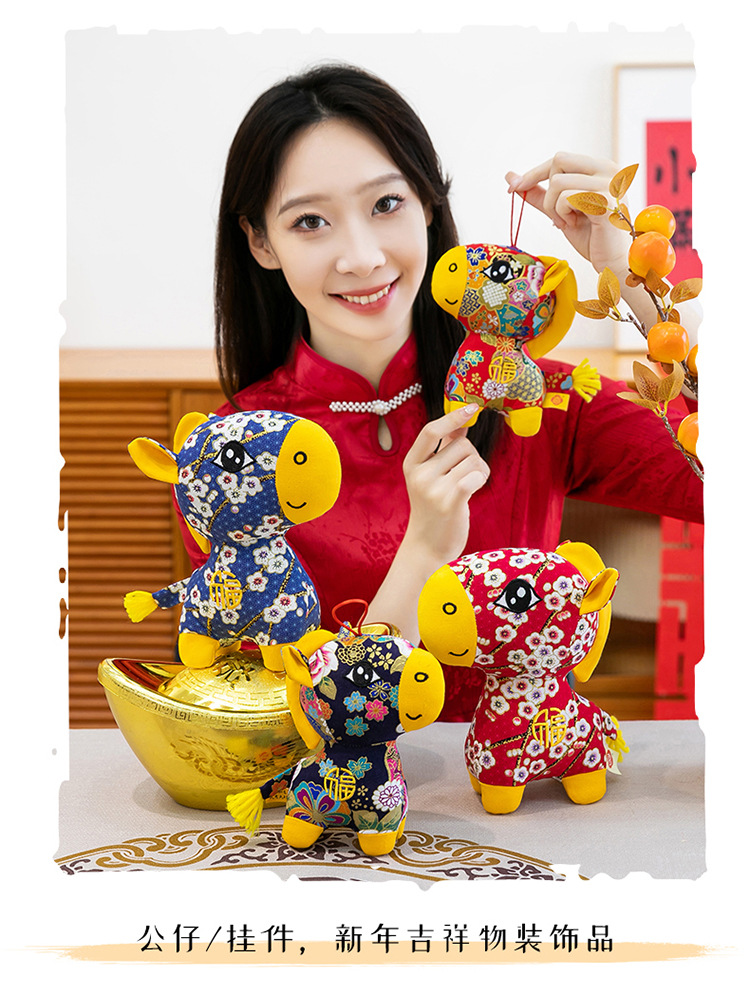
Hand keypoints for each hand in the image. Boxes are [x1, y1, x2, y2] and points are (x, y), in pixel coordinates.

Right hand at [401, 404, 489, 570]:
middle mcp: (419, 474)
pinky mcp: (450, 502)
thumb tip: (462, 420)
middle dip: (472, 456)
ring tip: (468, 487)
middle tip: (464, 477)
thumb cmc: (434, 508)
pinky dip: (481, 480)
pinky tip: (473, 491)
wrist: (427, 547)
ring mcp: (433, 489)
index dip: (453, 417)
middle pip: (462, 445)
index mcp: (411, 464)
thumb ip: (444, 450)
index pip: (431, 431)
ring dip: (479, 470)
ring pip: (473, 460)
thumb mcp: (431, 476)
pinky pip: (475, 476)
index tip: (472, 407)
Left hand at [506, 152, 630, 275]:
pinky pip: (565, 198)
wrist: (612, 262)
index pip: (560, 159)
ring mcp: (609, 184)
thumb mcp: (560, 210)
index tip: (514, 187)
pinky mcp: (605, 201)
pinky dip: (562, 214)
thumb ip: (539, 194)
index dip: (534, 172)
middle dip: (548, 191)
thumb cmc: (591, 237)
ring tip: (567, 222)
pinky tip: (575, 225)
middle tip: (557, 215)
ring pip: (558, 183)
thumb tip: (510, 177)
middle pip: (558, 162)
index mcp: (601, 168)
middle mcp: (609, 170)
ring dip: (553, 208)